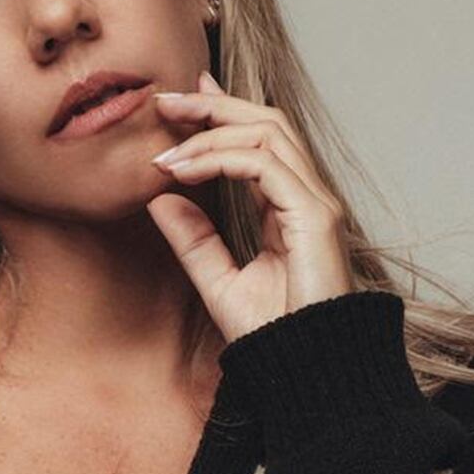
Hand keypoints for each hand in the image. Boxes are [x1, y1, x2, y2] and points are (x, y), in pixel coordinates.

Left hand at [146, 68, 353, 340]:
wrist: (304, 372)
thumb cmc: (272, 336)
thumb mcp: (218, 281)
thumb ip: (193, 240)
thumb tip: (158, 199)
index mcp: (290, 208)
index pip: (261, 141)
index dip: (221, 114)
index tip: (178, 105)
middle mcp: (308, 198)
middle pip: (268, 123)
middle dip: (215, 105)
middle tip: (166, 100)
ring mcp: (316, 204)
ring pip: (267, 135)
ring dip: (211, 130)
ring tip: (167, 143)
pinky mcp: (315, 217)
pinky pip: (265, 166)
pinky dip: (221, 158)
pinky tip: (185, 170)